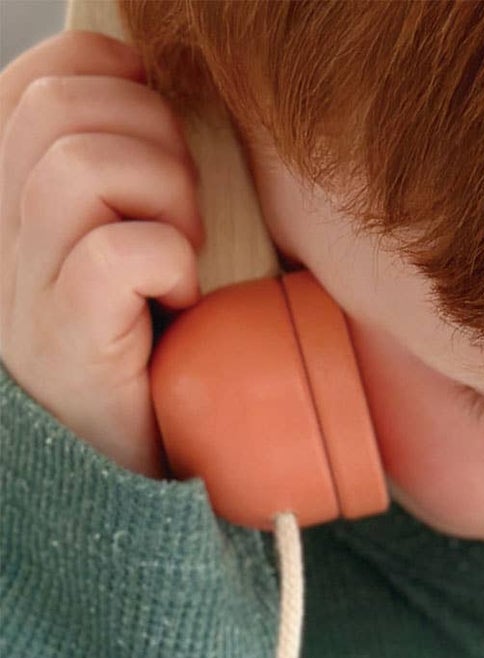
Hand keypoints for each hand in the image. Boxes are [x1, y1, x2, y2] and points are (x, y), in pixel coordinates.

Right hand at [0, 29, 203, 475]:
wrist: (159, 478)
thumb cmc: (169, 353)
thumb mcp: (141, 242)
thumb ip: (130, 171)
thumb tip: (158, 84)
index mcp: (12, 202)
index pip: (33, 84)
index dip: (105, 76)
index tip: (160, 117)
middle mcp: (0, 240)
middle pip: (55, 112)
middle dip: (150, 136)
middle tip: (186, 209)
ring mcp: (22, 293)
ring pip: (80, 168)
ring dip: (164, 194)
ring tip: (186, 251)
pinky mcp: (63, 342)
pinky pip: (115, 252)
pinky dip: (168, 260)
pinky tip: (182, 300)